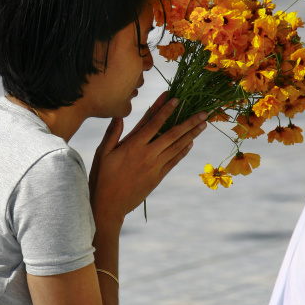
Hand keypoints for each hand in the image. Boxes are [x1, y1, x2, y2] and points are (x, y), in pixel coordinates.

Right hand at [89, 91, 206, 223]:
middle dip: (188, 122)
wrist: (109, 205)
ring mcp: (154, 166)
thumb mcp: (102, 153)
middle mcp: (147, 154)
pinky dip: (183, 152)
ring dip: (191, 135)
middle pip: (171, 134)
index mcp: (133, 145)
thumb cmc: (102, 178)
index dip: (166, 110)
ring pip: (176, 147)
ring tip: (203, 125)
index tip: (177, 99)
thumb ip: (112, 133)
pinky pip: (174, 161)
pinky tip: (191, 143)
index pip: (153, 123)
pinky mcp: (157, 177)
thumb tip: (120, 115)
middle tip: (203, 112)